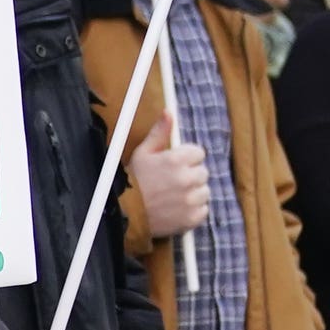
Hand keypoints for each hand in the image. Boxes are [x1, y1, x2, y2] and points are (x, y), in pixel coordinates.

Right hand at [127, 119, 211, 242]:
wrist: (125, 214)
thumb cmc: (133, 180)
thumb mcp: (143, 152)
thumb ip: (160, 132)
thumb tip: (169, 112)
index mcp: (177, 159)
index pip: (199, 153)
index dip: (187, 158)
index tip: (175, 165)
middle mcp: (187, 178)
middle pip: (203, 172)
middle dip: (191, 175)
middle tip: (173, 182)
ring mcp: (191, 199)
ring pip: (204, 191)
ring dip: (193, 193)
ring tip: (175, 196)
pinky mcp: (192, 218)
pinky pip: (203, 210)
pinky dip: (194, 210)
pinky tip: (177, 208)